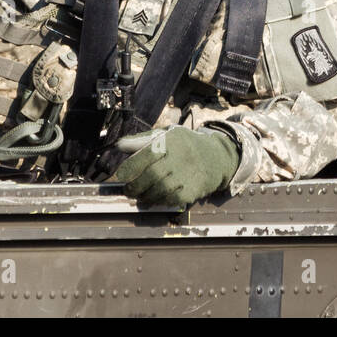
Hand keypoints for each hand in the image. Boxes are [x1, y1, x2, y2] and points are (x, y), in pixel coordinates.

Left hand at [111, 126, 238, 208]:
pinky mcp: (193, 189)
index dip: (130, 167)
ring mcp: (187, 174)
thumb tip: (120, 146)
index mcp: (170, 141)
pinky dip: (159, 201)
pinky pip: (171, 199)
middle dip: (136, 186)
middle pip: (152, 175)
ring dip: (146, 196)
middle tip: (129, 190)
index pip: (146, 154)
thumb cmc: (184, 145)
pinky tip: (155, 199)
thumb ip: (142, 141)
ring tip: (140, 196)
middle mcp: (180, 157)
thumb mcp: (165, 135)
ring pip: (160, 190)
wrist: (216, 157)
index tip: (121, 175)